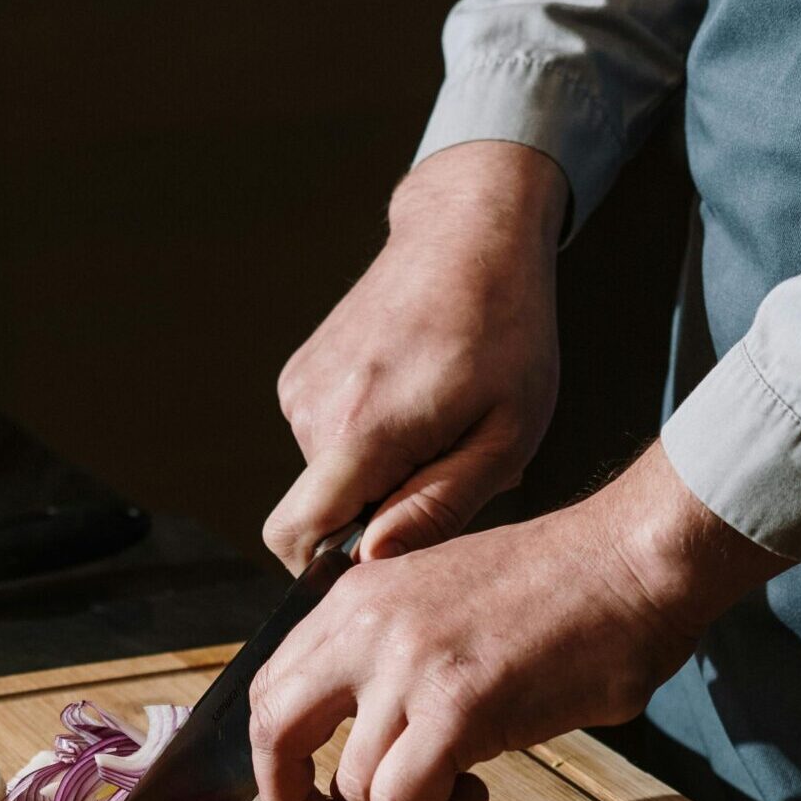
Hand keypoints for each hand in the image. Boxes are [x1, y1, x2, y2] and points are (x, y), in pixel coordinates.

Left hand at [249, 444, 790, 800]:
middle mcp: (366, 627)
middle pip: (275, 732)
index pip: (272, 684)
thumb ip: (388, 649)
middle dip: (287, 798)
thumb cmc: (562, 585)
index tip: (300, 787)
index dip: (274, 752)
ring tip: (459, 791)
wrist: (634, 560)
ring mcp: (407, 667)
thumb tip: (360, 725)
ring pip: (355, 785)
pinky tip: (475, 793)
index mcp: (357, 596)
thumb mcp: (440, 596)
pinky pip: (405, 800)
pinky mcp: (456, 709)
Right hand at [265, 141, 568, 573]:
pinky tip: (412, 400)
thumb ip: (438, 507)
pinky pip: (324, 441)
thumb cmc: (506, 332)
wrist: (469, 232)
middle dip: (373, 515)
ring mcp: (300, 387)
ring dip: (376, 473)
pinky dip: (365, 441)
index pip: (295, 535)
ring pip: (325, 478)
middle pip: (319, 513)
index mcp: (364, 429)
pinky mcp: (300, 373)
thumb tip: (373, 559)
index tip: (382, 556)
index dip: (326, 569)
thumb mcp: (506, 435)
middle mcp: (314, 408)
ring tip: (435, 425)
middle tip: (443, 468)